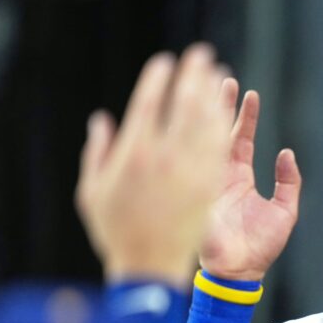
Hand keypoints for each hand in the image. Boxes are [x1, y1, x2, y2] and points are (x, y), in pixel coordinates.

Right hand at [76, 44, 229, 288]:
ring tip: (221, 75)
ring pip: (207, 124)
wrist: (148, 267)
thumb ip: (98, 152)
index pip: (149, 105)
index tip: (165, 63)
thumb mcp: (93, 192)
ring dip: (214, 97)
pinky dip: (224, 126)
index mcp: (133, 154)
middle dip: (193, 77)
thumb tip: (101, 121)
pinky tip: (230, 111)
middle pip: (184, 106)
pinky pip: (219, 149)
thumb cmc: (115, 231)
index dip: (158, 81)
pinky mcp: (209, 187)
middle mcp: (164, 158)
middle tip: (201, 54)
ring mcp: (189, 172)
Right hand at [197, 79, 300, 280]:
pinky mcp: (192, 193)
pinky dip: (190, 143)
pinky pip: (191, 164)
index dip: (245, 116)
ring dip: (203, 115)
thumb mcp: (285, 211)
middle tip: (220, 78)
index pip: (242, 139)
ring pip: (201, 141)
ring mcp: (203, 182)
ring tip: (205, 88)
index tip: (249, 93)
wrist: (239, 273)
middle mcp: (219, 176)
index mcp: (240, 178)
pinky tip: (191, 121)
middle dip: (219, 105)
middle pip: (217, 132)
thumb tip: (288, 153)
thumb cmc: (260, 247)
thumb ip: (289, 182)